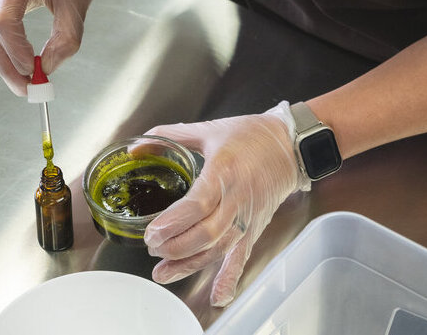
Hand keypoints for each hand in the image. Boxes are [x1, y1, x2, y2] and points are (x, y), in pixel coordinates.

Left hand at [134, 102, 309, 306]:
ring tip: (163, 273)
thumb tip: (137, 147)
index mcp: (223, 171)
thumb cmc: (249, 135)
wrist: (289, 145)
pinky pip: (242, 256)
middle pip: (206, 233)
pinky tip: (217, 296)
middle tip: (152, 248)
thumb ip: (170, 136)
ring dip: (190, 265)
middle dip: (175, 247)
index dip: (173, 224)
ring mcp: (248, 216)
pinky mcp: (255, 227)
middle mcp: (237, 198)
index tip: (152, 233)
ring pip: (219, 249)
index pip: (198, 205)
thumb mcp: (208, 129)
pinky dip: (230, 278)